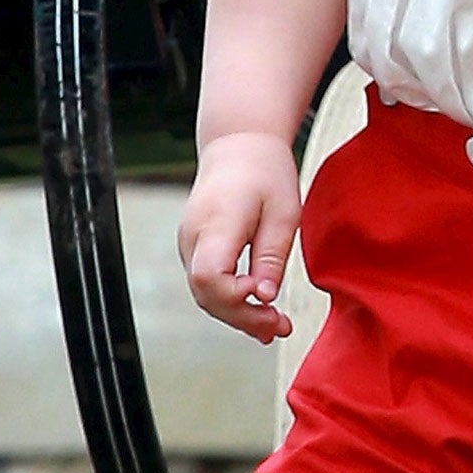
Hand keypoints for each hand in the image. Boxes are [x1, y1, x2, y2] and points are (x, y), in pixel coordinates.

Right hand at [179, 133, 301, 343]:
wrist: (238, 146)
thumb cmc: (266, 174)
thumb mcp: (283, 213)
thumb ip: (271, 256)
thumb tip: (264, 298)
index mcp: (216, 222)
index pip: (209, 277)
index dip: (235, 296)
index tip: (266, 294)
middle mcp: (193, 237)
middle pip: (205, 294)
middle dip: (243, 317)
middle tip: (281, 326)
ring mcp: (189, 244)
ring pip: (205, 295)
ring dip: (239, 315)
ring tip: (276, 326)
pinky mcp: (194, 249)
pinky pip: (207, 284)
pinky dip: (231, 302)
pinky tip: (258, 311)